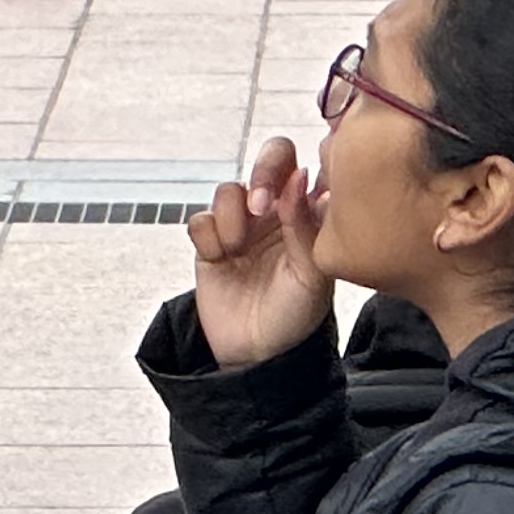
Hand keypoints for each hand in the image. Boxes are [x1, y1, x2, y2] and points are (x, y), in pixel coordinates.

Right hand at [186, 135, 332, 365]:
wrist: (258, 354)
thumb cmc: (296, 316)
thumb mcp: (312, 274)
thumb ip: (306, 225)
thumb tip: (298, 175)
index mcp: (309, 216)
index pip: (310, 165)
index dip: (301, 167)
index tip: (294, 187)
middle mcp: (278, 213)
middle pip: (269, 159)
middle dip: (262, 174)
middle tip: (259, 205)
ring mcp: (243, 227)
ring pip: (229, 189)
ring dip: (231, 214)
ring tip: (237, 247)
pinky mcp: (211, 244)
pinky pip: (200, 220)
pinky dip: (208, 236)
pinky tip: (220, 259)